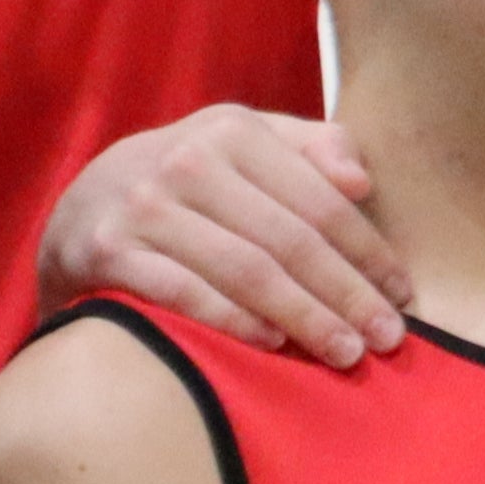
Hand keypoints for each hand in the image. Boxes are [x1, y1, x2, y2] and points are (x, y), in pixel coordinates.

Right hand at [35, 108, 404, 366]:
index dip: (369, 251)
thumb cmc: (187, 184)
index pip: (319, 199)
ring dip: (304, 317)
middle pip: (288, 239)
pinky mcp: (106, 251)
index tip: (402, 296)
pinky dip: (232, 322)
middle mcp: (185, 161)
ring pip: (244, 270)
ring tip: (345, 353)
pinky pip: (182, 294)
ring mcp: (143, 206)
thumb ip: (308, 149)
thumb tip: (361, 181)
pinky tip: (274, 347)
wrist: (81, 208)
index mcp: (231, 130)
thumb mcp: (241, 146)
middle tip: (387, 339)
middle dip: (346, 293)